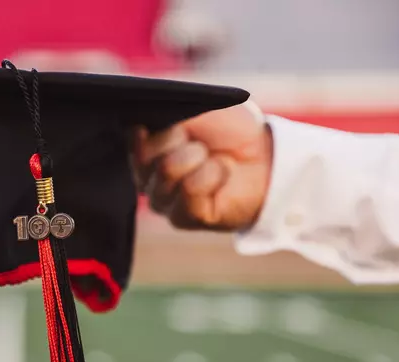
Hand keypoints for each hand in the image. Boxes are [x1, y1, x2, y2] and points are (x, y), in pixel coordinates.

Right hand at [131, 101, 272, 230]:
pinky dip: (212, 175)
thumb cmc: (229, 129)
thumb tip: (138, 125)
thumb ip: (164, 111)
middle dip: (181, 139)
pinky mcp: (181, 218)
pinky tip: (221, 175)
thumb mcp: (197, 106)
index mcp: (143, 147)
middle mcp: (145, 176)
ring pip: (167, 170)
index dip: (156, 129)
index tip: (181, 126)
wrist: (266, 156)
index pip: (132, 137)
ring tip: (214, 159)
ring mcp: (160, 200)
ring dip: (199, 157)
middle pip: (146, 155)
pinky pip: (189, 189)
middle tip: (201, 143)